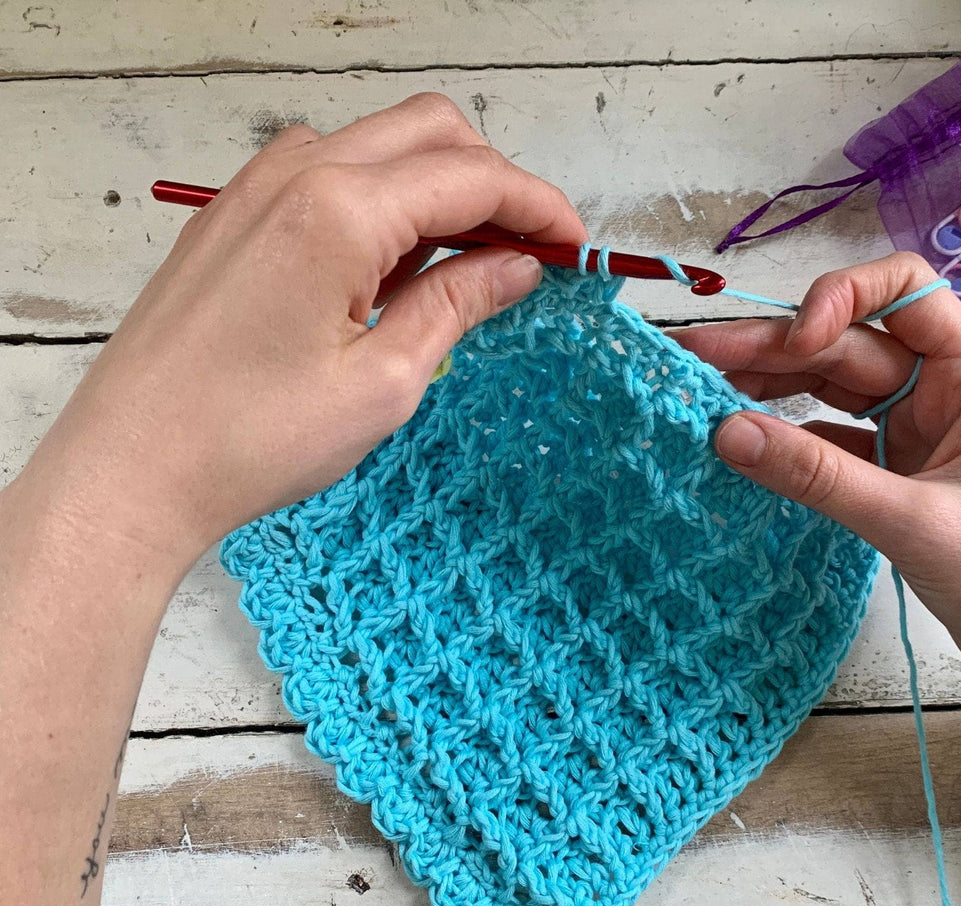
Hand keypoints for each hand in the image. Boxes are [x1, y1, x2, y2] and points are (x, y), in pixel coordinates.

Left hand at [12, 93, 585, 572]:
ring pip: (381, 146)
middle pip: (431, 134)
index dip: (538, 207)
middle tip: (531, 252)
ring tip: (467, 268)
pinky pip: (331, 176)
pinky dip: (384, 203)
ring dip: (439, 190)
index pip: (471, 177)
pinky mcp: (236, 215)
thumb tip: (516, 267)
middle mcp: (294, 174)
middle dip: (496, 183)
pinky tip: (397, 268)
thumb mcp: (383, 383)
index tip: (574, 247)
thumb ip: (456, 305)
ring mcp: (256, 188)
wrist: (135, 467)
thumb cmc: (250, 439)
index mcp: (338, 210)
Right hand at [672, 253, 960, 729]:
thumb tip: (726, 432)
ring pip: (831, 389)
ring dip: (770, 386)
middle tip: (694, 357)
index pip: (902, 292)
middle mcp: (939, 391)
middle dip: (773, 346)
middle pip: (847, 344)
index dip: (840, 299)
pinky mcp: (894, 475)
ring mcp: (914, 433)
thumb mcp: (914, 522)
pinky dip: (787, 440)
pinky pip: (829, 440)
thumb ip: (818, 477)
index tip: (791, 344)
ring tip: (701, 389)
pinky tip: (745, 442)